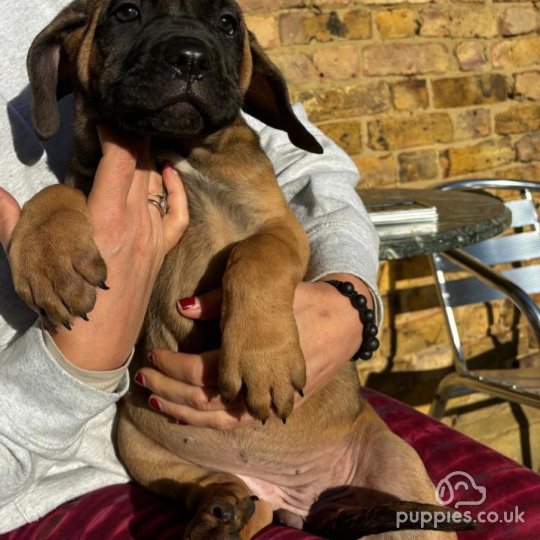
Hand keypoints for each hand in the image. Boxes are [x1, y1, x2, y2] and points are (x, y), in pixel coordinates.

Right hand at [1, 127, 188, 370]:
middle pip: (142, 164)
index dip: (116, 129)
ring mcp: (152, 238)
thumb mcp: (30, 259)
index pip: (121, 159)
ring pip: (156, 183)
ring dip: (146, 157)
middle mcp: (136, 223)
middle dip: (131, 135)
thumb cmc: (61, 302)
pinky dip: (176, 190)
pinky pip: (178, 214)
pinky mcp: (161, 251)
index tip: (105, 113)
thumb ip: (11, 222)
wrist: (94, 343)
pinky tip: (168, 172)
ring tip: (134, 137)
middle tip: (119, 119)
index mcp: (106, 219)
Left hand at [136, 273, 371, 427]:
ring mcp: (274, 397)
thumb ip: (221, 302)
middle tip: (144, 381)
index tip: (152, 357)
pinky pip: (242, 421)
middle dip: (170, 394)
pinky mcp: (283, 402)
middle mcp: (260, 382)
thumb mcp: (265, 295)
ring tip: (160, 403)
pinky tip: (193, 418)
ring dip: (186, 413)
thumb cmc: (303, 301)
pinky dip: (214, 422)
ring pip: (222, 419)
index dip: (171, 368)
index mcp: (252, 354)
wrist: (344, 318)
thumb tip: (181, 306)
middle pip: (205, 402)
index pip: (201, 372)